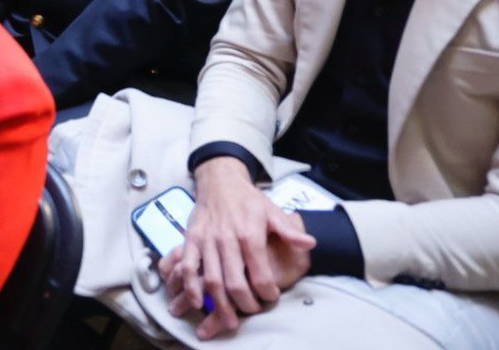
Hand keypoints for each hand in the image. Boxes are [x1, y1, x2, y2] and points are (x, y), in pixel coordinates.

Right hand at [160, 158, 314, 337]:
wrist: (219, 179)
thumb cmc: (247, 199)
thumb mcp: (272, 211)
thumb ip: (289, 230)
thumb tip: (310, 244)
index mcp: (248, 232)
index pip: (259, 271)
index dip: (267, 290)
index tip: (272, 297)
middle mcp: (226, 238)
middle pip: (234, 281)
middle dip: (245, 303)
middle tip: (254, 309)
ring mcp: (206, 240)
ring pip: (211, 278)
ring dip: (220, 303)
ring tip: (231, 318)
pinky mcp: (191, 239)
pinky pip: (188, 267)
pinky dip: (190, 286)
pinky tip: (198, 301)